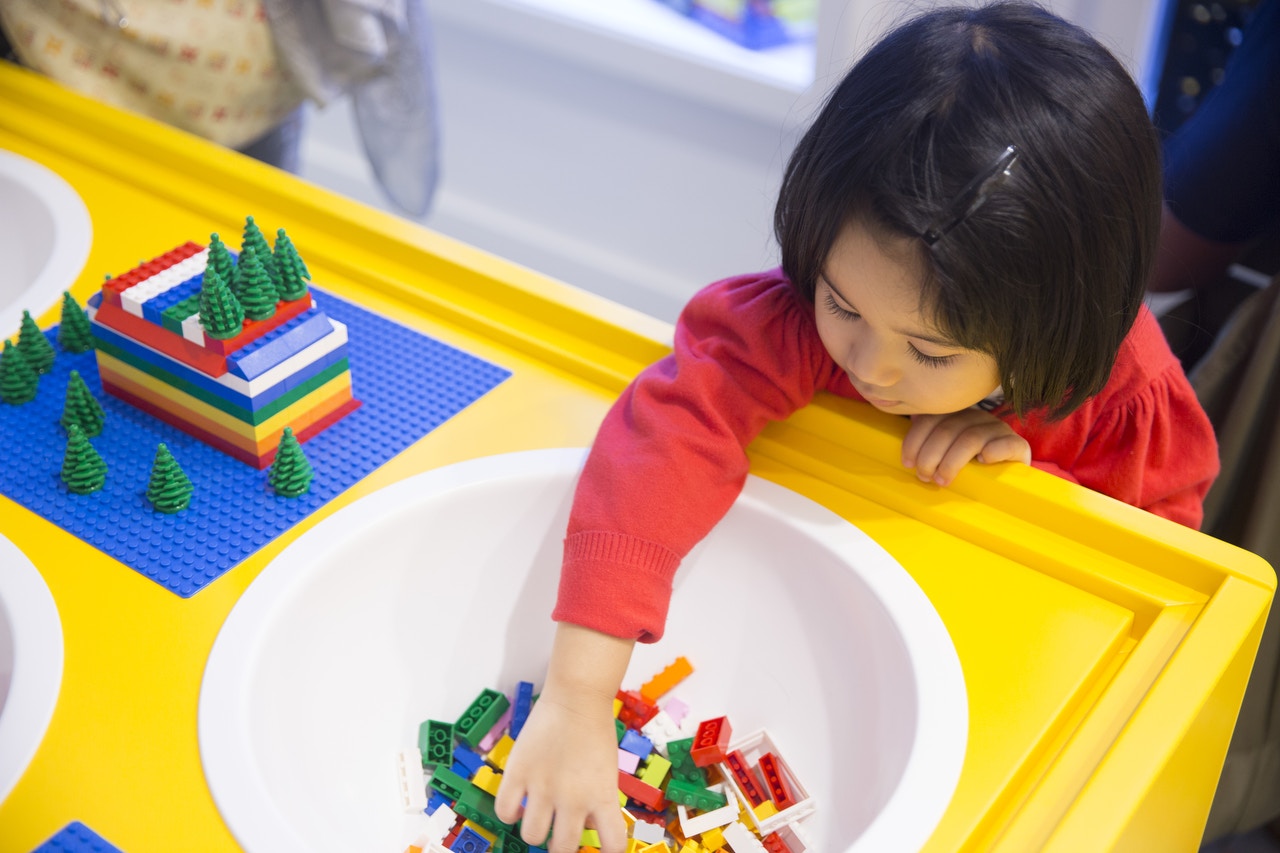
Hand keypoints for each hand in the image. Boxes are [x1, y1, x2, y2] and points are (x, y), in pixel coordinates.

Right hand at [495, 623, 633, 852]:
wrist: (577, 697)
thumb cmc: (595, 730)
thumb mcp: (606, 772)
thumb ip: (597, 802)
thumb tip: (585, 826)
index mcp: (602, 797)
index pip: (612, 844)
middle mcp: (573, 799)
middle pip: (562, 848)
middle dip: (560, 845)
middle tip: (558, 833)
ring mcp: (543, 787)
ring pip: (531, 836)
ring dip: (535, 831)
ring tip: (538, 816)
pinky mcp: (518, 773)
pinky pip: (504, 812)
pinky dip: (510, 814)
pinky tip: (518, 804)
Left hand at [902, 409, 1030, 485]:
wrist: (1010, 477)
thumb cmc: (970, 467)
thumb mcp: (946, 454)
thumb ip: (927, 446)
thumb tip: (905, 447)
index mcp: (955, 416)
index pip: (931, 419)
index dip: (915, 440)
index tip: (908, 463)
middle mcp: (976, 417)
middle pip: (947, 430)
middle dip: (929, 456)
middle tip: (925, 476)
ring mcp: (998, 429)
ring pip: (970, 439)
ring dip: (951, 462)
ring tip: (942, 480)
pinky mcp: (1017, 445)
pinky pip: (1006, 444)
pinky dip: (992, 453)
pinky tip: (982, 462)